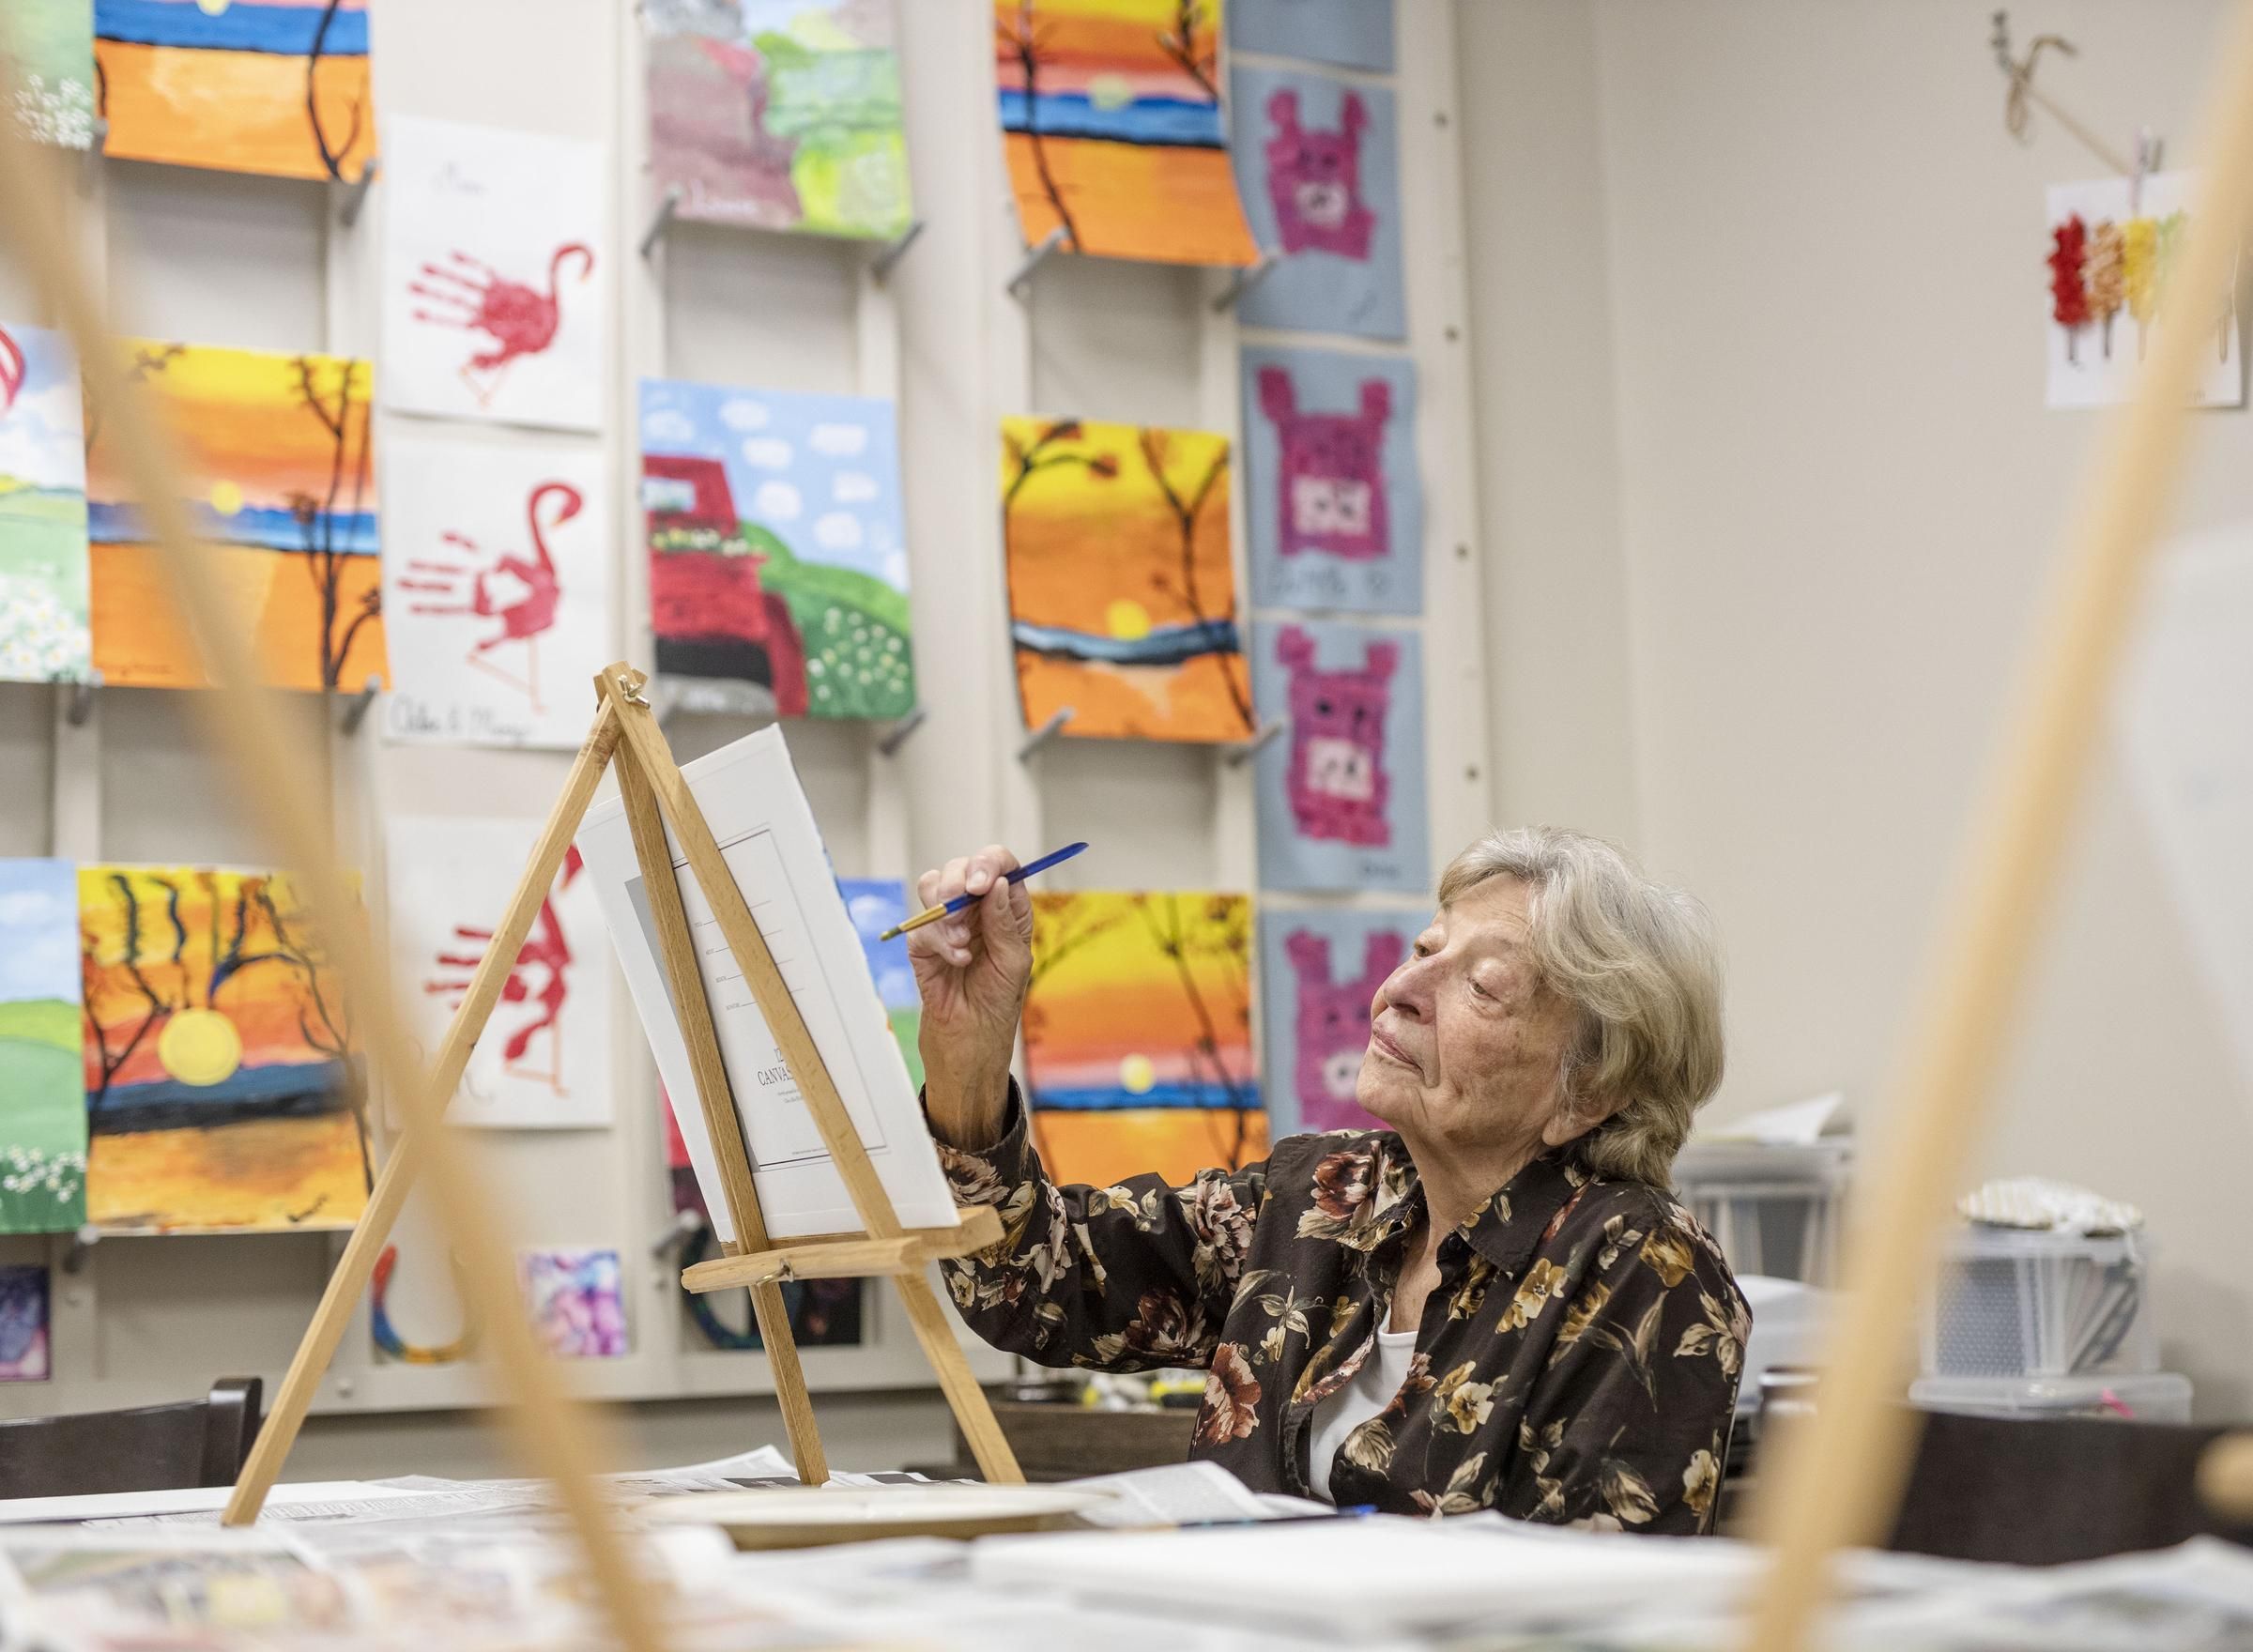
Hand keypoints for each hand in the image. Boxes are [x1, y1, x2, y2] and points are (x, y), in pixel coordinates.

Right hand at [908, 845, 1033, 1146]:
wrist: (969, 1042)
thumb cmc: (998, 1003)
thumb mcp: (1014, 962)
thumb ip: (1005, 922)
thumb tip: (998, 883)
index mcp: (1005, 909)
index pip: (1000, 865)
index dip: (990, 863)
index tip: (981, 884)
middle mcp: (976, 910)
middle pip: (962, 868)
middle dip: (960, 882)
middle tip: (965, 906)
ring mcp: (947, 923)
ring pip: (932, 884)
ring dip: (945, 909)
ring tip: (960, 944)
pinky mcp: (922, 943)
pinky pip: (921, 924)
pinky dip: (939, 941)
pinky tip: (955, 963)